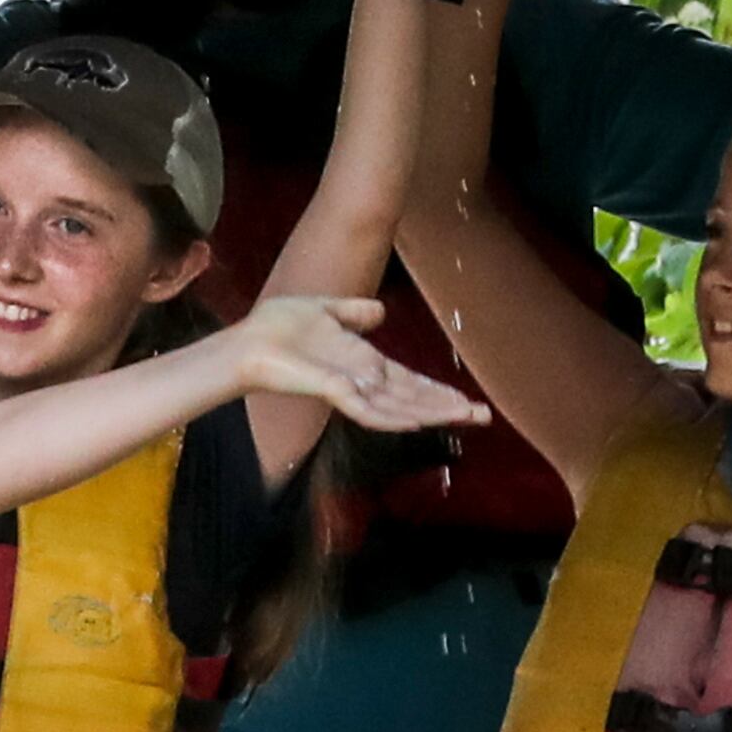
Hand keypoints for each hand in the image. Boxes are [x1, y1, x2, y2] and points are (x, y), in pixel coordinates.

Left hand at [233, 291, 489, 430]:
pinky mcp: (331, 392)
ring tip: (464, 416)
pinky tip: (416, 420)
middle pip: (413, 398)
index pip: (409, 382)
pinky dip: (391, 416)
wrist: (247, 339)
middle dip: (447, 407)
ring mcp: (348, 390)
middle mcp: (361, 381)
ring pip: (398, 406)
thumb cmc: (278, 327)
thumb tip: (381, 311)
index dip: (438, 391)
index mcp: (363, 364)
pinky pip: (366, 409)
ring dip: (431, 411)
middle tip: (484, 417)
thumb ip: (354, 313)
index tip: (468, 401)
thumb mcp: (326, 310)